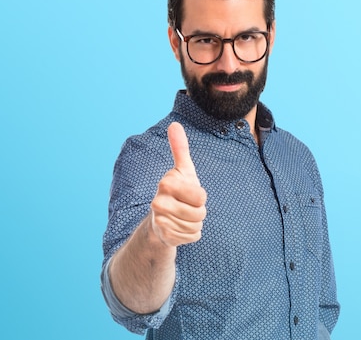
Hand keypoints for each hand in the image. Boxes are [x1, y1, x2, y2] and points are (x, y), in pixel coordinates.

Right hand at [150, 122, 206, 246]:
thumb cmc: (178, 191)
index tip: (189, 193)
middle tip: (187, 207)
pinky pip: (193, 237)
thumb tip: (175, 124)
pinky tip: (180, 228)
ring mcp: (160, 220)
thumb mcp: (183, 170)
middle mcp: (159, 202)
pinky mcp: (164, 236)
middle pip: (200, 213)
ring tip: (184, 217)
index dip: (200, 196)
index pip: (201, 196)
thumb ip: (180, 148)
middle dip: (199, 212)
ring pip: (197, 226)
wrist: (161, 218)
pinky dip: (191, 234)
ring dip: (195, 223)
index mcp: (166, 183)